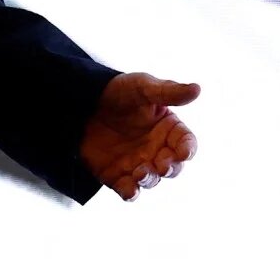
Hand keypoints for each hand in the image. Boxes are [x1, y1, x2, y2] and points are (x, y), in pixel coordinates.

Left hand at [80, 72, 199, 201]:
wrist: (82, 102)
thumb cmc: (117, 91)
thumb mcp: (142, 87)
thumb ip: (168, 91)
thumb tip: (197, 89)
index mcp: (168, 129)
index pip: (186, 143)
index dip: (188, 149)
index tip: (184, 152)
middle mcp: (157, 149)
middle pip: (173, 167)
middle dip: (170, 168)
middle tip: (162, 164)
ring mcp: (138, 163)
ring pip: (152, 180)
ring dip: (150, 179)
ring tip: (141, 172)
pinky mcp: (118, 175)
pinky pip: (128, 189)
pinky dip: (130, 192)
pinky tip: (130, 190)